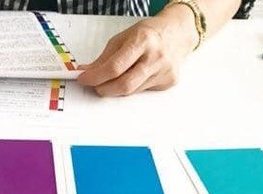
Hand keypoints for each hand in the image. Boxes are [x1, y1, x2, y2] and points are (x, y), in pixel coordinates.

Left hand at [77, 7, 198, 95]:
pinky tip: (135, 76)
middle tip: (96, 86)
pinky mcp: (168, 82)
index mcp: (143, 40)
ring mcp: (164, 71)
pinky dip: (133, 87)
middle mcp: (156, 57)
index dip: (95, 77)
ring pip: (132, 91)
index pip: (114, 67)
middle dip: (104, 88)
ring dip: (117, 89)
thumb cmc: (150, 33)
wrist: (178, 32)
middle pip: (124, 85)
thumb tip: (86, 72)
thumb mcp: (123, 38)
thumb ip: (104, 57)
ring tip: (113, 80)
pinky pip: (142, 91)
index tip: (84, 79)